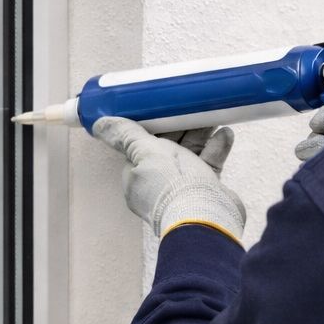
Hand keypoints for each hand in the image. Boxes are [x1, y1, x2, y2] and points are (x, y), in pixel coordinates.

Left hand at [92, 118, 246, 241]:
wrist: (205, 216)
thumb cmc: (170, 185)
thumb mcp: (145, 152)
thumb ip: (126, 136)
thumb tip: (99, 124)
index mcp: (137, 177)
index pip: (139, 147)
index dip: (151, 127)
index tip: (162, 108)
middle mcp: (158, 183)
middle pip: (167, 148)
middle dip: (180, 127)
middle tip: (191, 107)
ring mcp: (182, 188)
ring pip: (190, 154)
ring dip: (200, 134)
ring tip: (211, 116)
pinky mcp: (204, 190)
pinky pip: (208, 164)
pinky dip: (216, 148)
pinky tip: (225, 133)